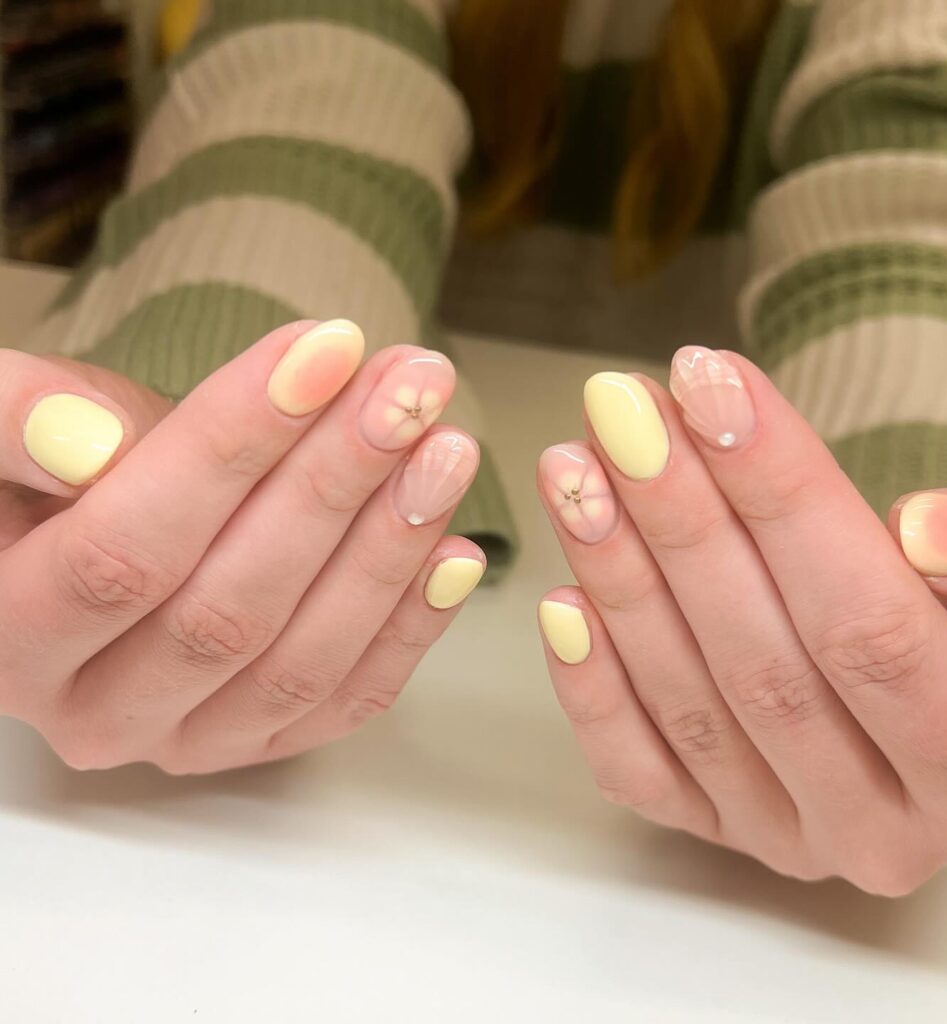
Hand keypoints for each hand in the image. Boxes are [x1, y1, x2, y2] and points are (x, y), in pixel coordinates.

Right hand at [0, 321, 484, 773]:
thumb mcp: (6, 422)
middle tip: (412, 389)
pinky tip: (454, 548)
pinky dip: (410, 626)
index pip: (123, 548)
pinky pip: (346, 700)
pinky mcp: (260, 743)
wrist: (95, 529)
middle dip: (333, 483)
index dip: (231, 444)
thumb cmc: (50, 470)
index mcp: (5, 636)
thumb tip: (89, 442)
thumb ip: (20, 423)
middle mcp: (92, 713)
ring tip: (445, 449)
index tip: (326, 351)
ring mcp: (184, 739)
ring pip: (299, 660)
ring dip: (387, 548)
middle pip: (226, 608)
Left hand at [536, 348, 946, 894]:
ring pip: (692, 703)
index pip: (872, 623)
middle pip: (764, 660)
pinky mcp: (725, 832)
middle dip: (681, 519)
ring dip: (620, 576)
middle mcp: (891, 828)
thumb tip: (923, 532)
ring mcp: (796, 838)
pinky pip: (641, 772)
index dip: (783, 497)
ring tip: (574, 467)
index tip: (711, 385)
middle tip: (618, 409)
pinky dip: (592, 689)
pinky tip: (558, 598)